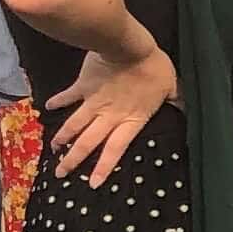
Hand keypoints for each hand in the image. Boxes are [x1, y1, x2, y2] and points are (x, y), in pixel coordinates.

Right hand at [46, 41, 178, 183]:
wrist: (129, 48)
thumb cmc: (154, 68)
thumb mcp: (171, 87)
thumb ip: (175, 99)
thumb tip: (185, 107)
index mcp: (131, 120)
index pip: (115, 150)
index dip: (104, 167)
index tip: (92, 183)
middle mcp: (109, 116)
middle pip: (88, 143)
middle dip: (72, 160)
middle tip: (59, 173)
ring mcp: (93, 102)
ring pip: (74, 125)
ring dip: (62, 138)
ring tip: (52, 149)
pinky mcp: (83, 86)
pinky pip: (68, 96)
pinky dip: (57, 101)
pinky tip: (47, 107)